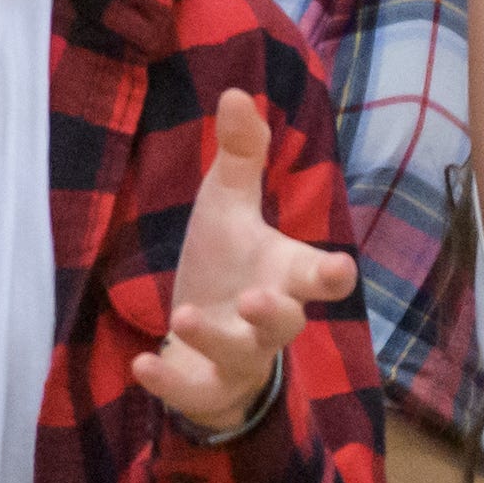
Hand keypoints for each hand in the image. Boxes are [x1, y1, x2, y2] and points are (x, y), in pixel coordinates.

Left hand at [137, 87, 355, 439]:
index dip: (333, 276)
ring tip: (186, 314)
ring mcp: (242, 356)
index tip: (339, 268)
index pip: (323, 279)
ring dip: (217, 337)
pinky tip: (144, 363)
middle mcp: (271, 319)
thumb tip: (236, 92)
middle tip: (259, 298)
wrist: (204, 337)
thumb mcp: (229, 208)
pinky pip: (195, 390)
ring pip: (243, 354)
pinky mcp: (208, 385)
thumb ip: (240, 157)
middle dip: (275, 314)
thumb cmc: (228, 266)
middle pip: (288, 323)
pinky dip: (171, 381)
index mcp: (286, 276)